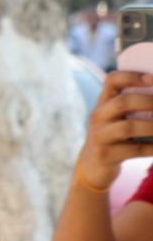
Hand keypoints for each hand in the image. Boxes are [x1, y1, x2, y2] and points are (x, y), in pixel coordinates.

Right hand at [74, 70, 152, 191]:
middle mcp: (98, 116)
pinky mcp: (106, 155)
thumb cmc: (115, 134)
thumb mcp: (118, 115)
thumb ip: (136, 102)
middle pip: (122, 102)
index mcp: (103, 101)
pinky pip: (134, 149)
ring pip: (128, 127)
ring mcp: (100, 136)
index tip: (152, 78)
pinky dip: (152, 147)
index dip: (132, 76)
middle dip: (149, 102)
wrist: (94, 164)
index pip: (112, 80)